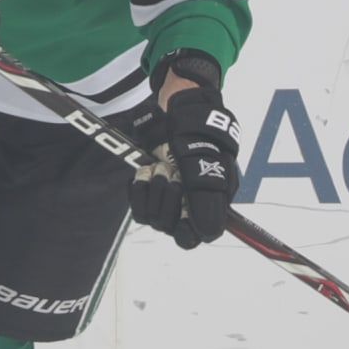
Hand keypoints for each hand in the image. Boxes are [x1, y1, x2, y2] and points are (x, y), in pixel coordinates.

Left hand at [129, 86, 240, 248]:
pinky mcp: (150, 189)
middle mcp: (189, 204)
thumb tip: (208, 233)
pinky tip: (146, 170)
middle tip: (173, 173)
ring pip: (151, 217)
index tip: (181, 212)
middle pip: (170, 227)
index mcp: (211, 202)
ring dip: (153, 189)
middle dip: (168, 198)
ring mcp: (168, 197)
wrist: (176, 111)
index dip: (185, 228)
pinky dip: (138, 187)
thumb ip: (205, 200)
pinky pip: (137, 206)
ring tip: (160, 167)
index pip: (195, 236)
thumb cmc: (198, 134)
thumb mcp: (205, 165)